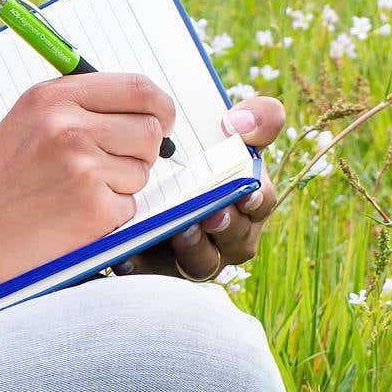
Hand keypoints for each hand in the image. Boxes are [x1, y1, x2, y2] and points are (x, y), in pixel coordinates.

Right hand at [0, 68, 178, 275]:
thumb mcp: (28, 120)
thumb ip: (83, 106)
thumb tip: (149, 110)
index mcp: (54, 97)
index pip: (139, 88)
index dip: (159, 107)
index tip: (161, 121)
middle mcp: (69, 126)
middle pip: (150, 130)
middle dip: (142, 151)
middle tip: (110, 166)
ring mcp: (83, 169)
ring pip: (143, 171)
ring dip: (121, 186)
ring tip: (72, 194)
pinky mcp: (92, 211)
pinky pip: (129, 207)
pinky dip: (108, 215)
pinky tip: (69, 217)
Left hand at [122, 93, 284, 282]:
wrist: (149, 164)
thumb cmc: (203, 150)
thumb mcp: (234, 128)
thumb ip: (258, 117)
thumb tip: (239, 124)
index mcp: (249, 199)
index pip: (260, 202)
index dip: (256, 200)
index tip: (245, 192)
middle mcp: (229, 233)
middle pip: (237, 239)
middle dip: (226, 227)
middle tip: (211, 214)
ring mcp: (196, 253)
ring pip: (203, 262)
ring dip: (194, 249)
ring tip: (179, 232)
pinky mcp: (162, 267)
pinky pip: (155, 274)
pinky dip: (145, 265)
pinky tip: (130, 254)